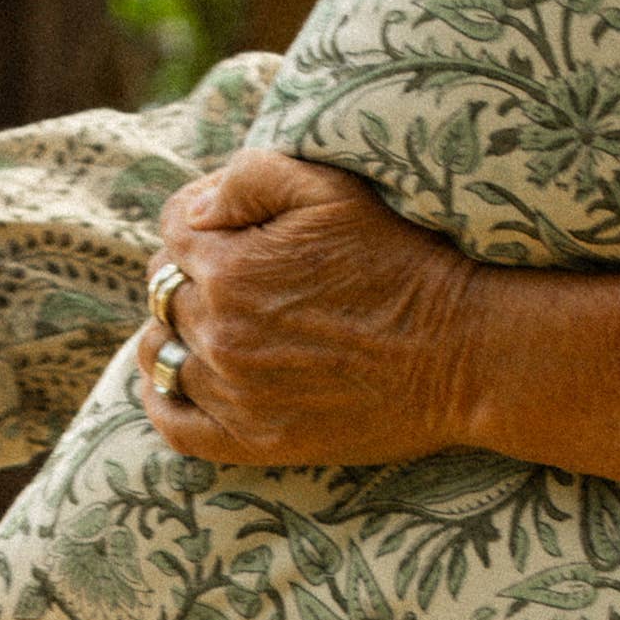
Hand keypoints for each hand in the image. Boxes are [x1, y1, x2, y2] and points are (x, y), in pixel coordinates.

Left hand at [141, 149, 482, 471]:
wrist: (460, 355)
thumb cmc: (402, 263)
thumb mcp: (333, 189)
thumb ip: (252, 177)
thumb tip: (197, 207)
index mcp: (229, 265)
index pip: (174, 228)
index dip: (204, 218)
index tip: (241, 228)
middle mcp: (219, 331)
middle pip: (164, 290)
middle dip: (192, 274)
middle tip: (242, 277)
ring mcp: (233, 392)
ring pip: (159, 354)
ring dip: (174, 333)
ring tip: (210, 327)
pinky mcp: (255, 442)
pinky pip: (174, 426)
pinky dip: (164, 400)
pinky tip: (180, 383)